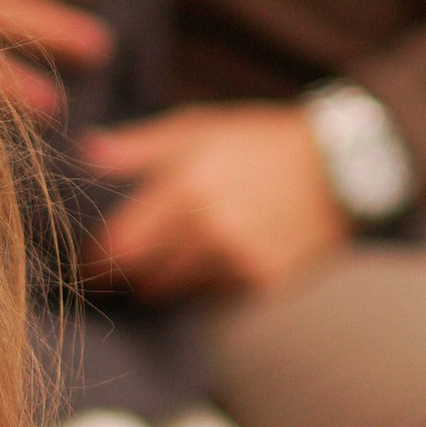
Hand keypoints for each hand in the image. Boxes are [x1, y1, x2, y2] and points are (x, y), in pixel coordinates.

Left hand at [86, 104, 345, 299]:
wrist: (339, 167)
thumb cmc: (261, 142)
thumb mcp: (199, 128)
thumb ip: (140, 146)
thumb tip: (87, 154)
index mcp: (185, 186)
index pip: (122, 244)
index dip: (97, 261)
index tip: (87, 265)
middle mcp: (209, 228)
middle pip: (144, 276)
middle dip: (126, 278)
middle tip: (114, 277)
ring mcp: (238, 259)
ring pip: (177, 291)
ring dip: (162, 285)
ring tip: (159, 272)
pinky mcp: (263, 281)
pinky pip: (213, 298)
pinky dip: (202, 289)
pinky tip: (204, 271)